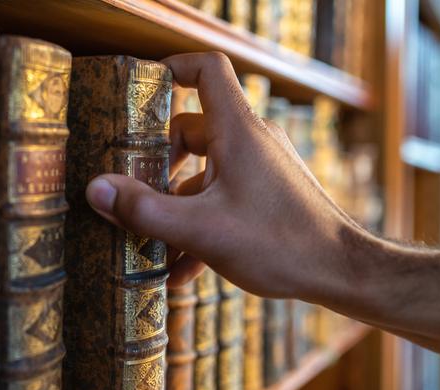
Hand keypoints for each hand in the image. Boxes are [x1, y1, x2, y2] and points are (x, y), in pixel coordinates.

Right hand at [85, 52, 358, 301]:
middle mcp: (251, 141)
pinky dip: (200, 222)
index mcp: (237, 130)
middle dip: (157, 161)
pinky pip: (223, 197)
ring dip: (175, 202)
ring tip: (150, 240)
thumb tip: (96, 190)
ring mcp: (261, 167)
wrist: (343, 272)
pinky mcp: (268, 194)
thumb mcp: (201, 228)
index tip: (143, 90)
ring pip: (205, 171)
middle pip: (192, 128)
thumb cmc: (281, 243)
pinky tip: (181, 268)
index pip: (208, 69)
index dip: (173, 67)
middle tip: (132, 187)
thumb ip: (144, 209)